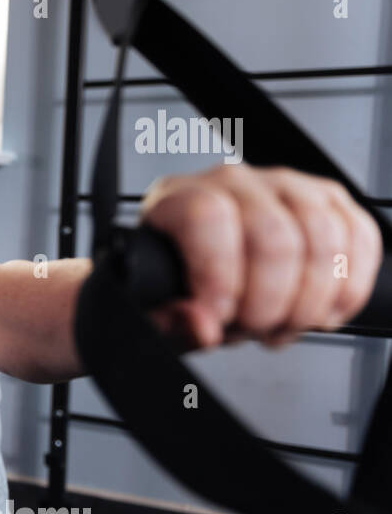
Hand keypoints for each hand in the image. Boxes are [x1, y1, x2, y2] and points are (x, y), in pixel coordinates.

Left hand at [138, 164, 382, 351]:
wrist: (199, 279)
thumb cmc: (173, 289)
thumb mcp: (154, 312)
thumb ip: (169, 323)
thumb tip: (203, 326)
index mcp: (178, 199)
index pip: (208, 218)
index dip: (220, 278)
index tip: (220, 319)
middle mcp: (233, 182)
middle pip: (273, 236)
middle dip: (270, 302)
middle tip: (255, 331)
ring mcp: (285, 185)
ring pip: (323, 237)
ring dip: (310, 300)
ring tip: (282, 327)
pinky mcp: (328, 200)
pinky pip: (359, 235)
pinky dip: (349, 286)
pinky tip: (322, 313)